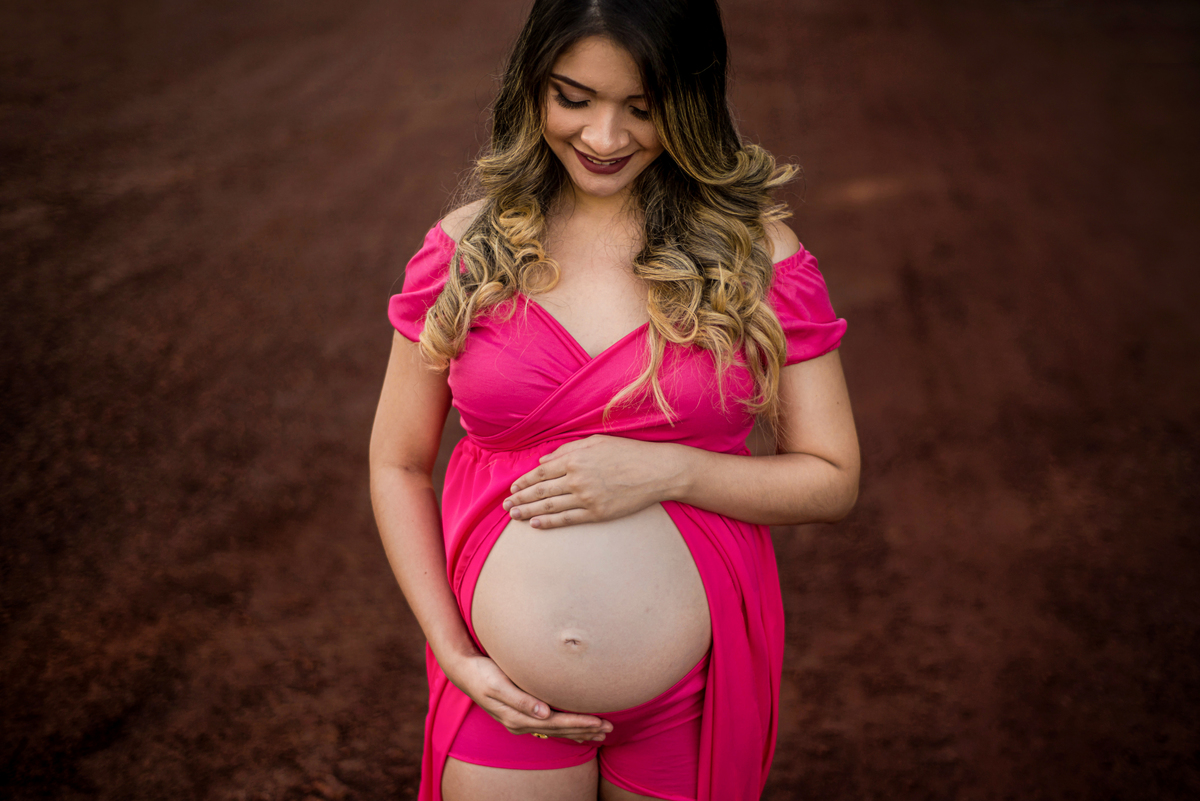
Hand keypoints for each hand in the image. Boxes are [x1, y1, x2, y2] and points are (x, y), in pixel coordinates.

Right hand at [446, 653, 611, 742]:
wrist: (464, 671)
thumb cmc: (482, 673)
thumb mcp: (498, 684)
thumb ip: (521, 699)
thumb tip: (543, 713)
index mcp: (518, 717)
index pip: (556, 724)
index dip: (579, 724)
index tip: (600, 722)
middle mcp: (521, 722)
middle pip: (559, 730)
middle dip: (585, 730)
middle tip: (609, 729)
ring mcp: (520, 721)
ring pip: (555, 730)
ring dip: (578, 731)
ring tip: (599, 732)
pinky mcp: (520, 714)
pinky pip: (548, 726)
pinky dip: (565, 728)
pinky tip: (576, 729)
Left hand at [503, 435, 687, 528]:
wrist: (657, 471)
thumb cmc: (628, 452)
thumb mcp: (596, 442)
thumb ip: (567, 450)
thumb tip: (543, 461)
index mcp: (575, 459)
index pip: (541, 472)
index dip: (524, 481)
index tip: (513, 488)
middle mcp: (576, 479)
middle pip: (540, 491)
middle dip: (520, 498)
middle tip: (505, 505)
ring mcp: (586, 497)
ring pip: (549, 507)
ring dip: (528, 512)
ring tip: (513, 516)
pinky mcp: (597, 513)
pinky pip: (567, 519)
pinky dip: (549, 523)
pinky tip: (535, 525)